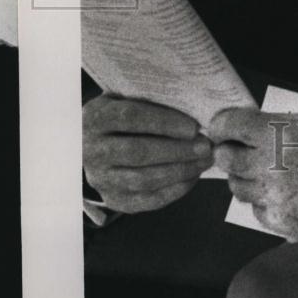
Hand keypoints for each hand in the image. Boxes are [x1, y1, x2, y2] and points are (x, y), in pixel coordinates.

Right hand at [82, 94, 212, 212]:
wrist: (92, 143)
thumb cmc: (124, 114)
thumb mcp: (127, 98)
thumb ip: (151, 98)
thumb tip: (193, 103)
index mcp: (96, 118)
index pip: (131, 118)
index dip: (164, 122)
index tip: (193, 127)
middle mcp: (91, 151)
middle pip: (138, 152)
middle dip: (177, 150)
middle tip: (206, 146)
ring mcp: (100, 178)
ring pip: (142, 179)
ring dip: (179, 171)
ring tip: (205, 161)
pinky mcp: (112, 199)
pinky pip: (145, 200)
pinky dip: (173, 190)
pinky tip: (193, 177)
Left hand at [209, 108, 297, 243]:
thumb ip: (278, 123)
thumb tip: (248, 125)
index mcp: (279, 133)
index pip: (229, 125)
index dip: (222, 126)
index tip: (223, 129)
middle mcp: (269, 164)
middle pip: (225, 158)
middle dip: (228, 153)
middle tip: (239, 152)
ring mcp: (273, 195)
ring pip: (237, 186)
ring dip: (245, 179)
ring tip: (266, 174)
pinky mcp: (278, 221)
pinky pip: (257, 209)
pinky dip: (264, 202)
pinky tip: (284, 194)